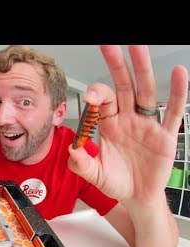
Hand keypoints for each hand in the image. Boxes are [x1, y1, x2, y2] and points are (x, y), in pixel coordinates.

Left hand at [68, 45, 188, 204]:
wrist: (137, 197)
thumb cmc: (116, 183)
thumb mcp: (95, 175)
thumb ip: (82, 165)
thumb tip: (71, 150)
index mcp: (109, 125)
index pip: (103, 101)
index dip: (96, 95)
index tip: (91, 99)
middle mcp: (128, 119)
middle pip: (123, 86)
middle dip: (117, 65)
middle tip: (110, 45)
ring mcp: (147, 124)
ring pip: (145, 92)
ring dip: (142, 70)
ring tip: (139, 47)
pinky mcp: (165, 135)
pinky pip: (172, 111)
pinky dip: (177, 93)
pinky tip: (178, 73)